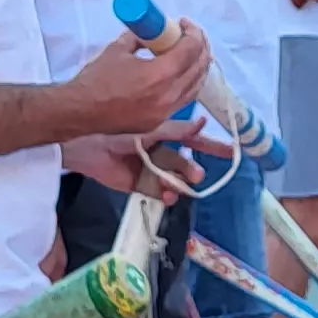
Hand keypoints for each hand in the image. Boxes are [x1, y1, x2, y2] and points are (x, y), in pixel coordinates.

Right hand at [57, 19, 206, 140]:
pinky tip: (184, 75)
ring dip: (199, 67)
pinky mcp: (159, 122)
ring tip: (194, 53)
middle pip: (199, 68)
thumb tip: (150, 30)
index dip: (193, 32)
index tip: (184, 23)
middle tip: (192, 35)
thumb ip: (140, 37)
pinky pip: (184, 100)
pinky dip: (189, 84)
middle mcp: (169, 95)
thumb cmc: (97, 79)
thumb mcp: (119, 49)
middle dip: (200, 47)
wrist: (80, 111)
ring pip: (196, 87)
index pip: (191, 49)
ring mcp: (166, 112)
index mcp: (160, 75)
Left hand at [59, 123, 213, 198]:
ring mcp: (150, 169)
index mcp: (163, 133)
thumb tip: (202, 122)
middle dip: (195, 168)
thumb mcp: (150, 126)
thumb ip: (176, 129)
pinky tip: (169, 195)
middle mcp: (159, 151)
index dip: (211, 145)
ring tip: (184, 183)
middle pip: (185, 163)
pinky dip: (166, 195)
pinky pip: (158, 193)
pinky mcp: (139, 185)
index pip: (193, 139)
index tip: (231, 150)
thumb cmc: (117, 128)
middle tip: (201, 175)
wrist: (86, 144)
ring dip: (181, 181)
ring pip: (174, 179)